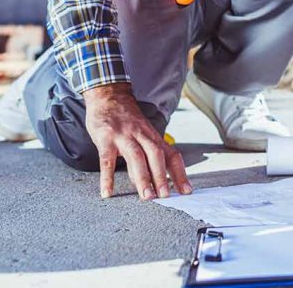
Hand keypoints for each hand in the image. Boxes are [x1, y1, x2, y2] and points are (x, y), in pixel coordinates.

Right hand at [83, 83, 191, 199]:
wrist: (109, 95)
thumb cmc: (127, 118)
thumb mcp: (143, 132)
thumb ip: (148, 154)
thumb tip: (155, 181)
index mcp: (152, 136)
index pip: (171, 155)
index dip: (180, 173)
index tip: (186, 191)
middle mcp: (141, 135)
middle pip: (155, 154)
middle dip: (162, 176)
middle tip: (165, 196)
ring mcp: (123, 135)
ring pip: (136, 156)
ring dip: (142, 177)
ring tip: (146, 196)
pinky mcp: (106, 138)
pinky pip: (107, 159)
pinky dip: (107, 177)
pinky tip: (107, 192)